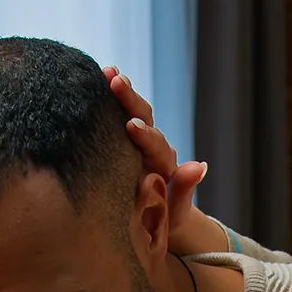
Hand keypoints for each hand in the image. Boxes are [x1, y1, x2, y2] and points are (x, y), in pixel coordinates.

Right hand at [105, 66, 227, 257]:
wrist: (150, 217)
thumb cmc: (160, 219)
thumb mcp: (173, 213)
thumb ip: (185, 191)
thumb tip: (200, 166)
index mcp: (162, 164)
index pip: (156, 145)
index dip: (146, 136)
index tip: (132, 126)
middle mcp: (151, 146)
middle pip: (145, 117)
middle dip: (131, 100)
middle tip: (116, 83)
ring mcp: (135, 140)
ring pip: (132, 110)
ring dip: (121, 91)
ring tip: (107, 71)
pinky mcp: (120, 138)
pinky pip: (114, 114)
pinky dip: (106, 96)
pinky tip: (91, 77)